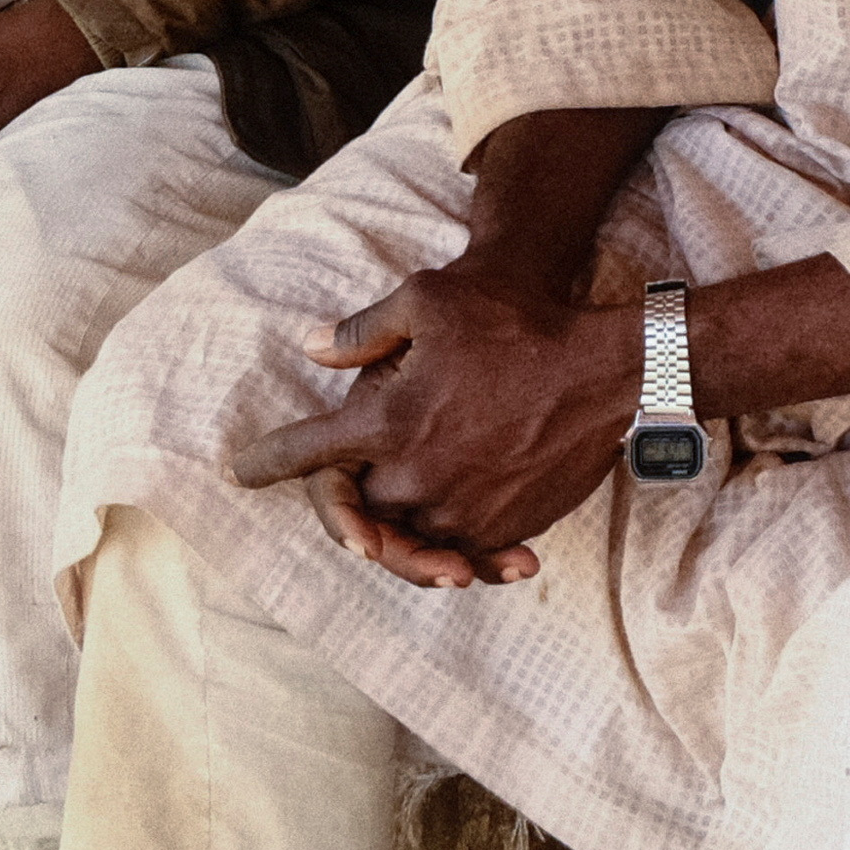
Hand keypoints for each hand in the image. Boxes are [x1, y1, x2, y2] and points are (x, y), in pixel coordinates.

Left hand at [227, 269, 643, 588]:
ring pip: (409, 536)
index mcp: (385, 422)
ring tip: (412, 523)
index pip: (305, 455)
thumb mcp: (427, 300)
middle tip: (350, 499)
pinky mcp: (505, 527)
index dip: (266, 463)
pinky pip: (463, 549)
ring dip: (402, 530)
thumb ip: (361, 332)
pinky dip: (455, 547)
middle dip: (347, 507)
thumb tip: (309, 348)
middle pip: (357, 510)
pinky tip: (465, 535)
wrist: (609, 370)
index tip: (240, 471)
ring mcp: (462, 509)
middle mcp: (415, 476)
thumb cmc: (517, 322)